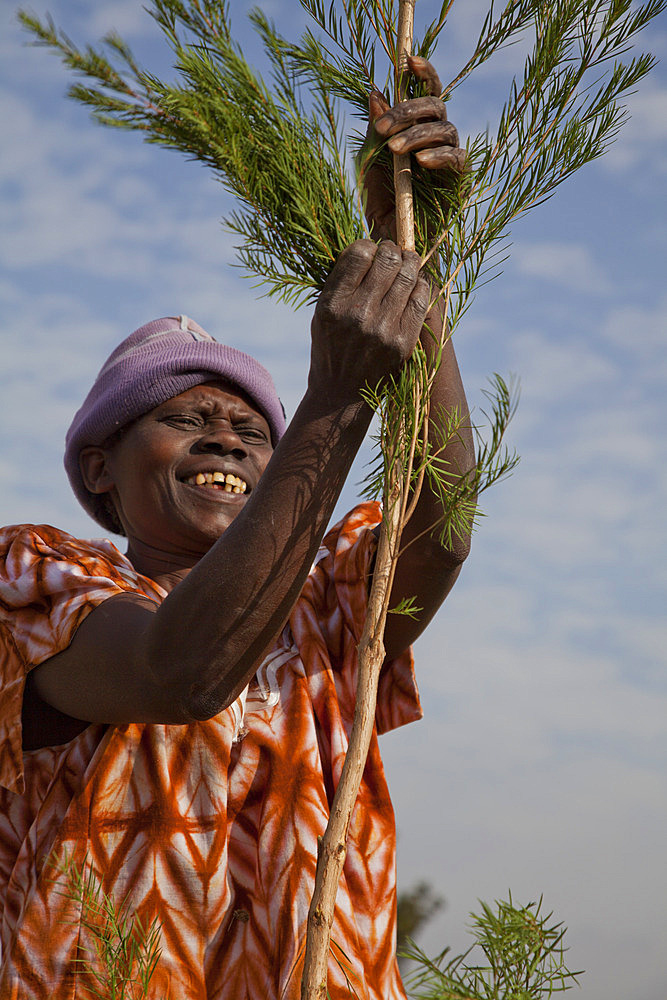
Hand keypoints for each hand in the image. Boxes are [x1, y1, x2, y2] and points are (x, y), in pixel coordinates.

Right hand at [309, 240, 428, 405]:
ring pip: (408, 275)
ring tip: (407, 263)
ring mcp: (383, 329)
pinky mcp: (403, 342)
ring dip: (410, 263)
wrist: (340, 393)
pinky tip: (415, 285)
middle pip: (388, 259)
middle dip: (393, 249)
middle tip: (393, 253)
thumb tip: (372, 246)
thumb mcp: (322, 312)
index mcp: (332, 304)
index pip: (359, 253)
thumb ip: (343, 282)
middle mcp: (357, 314)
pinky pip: (421, 299)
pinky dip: (420, 285)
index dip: (368, 245)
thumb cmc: (331, 346)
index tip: (371, 251)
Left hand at [361, 56, 466, 240]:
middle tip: (384, 127)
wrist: (390, 241)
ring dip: (418, 135)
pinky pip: (457, 160)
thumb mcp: (369, 162)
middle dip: (410, 111)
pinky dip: (439, 156)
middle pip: (437, 107)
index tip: (408, 62)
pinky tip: (420, 163)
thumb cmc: (379, 203)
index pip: (427, 93)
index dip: (423, 74)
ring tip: (395, 149)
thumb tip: (375, 92)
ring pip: (446, 130)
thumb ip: (375, 130)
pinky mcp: (459, 182)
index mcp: (417, 129)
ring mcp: (450, 159)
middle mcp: (437, 139)